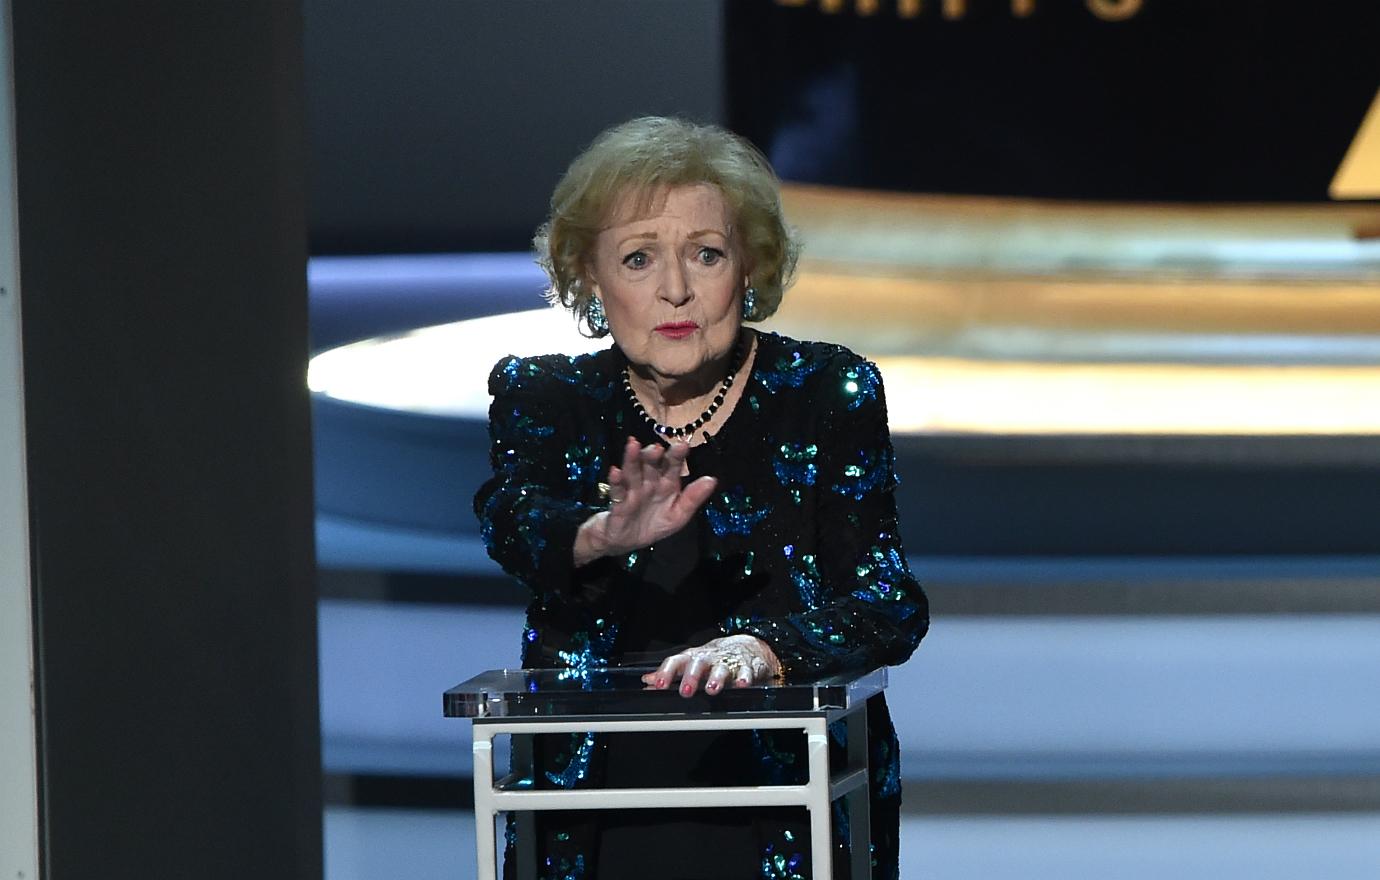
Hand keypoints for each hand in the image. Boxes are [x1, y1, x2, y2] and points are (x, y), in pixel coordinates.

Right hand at [573, 437, 716, 564]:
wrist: (626, 542)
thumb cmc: (653, 524)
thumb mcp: (678, 515)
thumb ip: (693, 499)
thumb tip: (712, 480)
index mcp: (666, 484)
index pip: (672, 466)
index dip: (677, 456)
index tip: (682, 446)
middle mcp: (649, 483)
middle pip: (650, 465)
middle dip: (653, 455)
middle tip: (656, 447)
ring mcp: (632, 491)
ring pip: (632, 472)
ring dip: (632, 460)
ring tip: (633, 446)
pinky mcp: (618, 503)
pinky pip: (617, 491)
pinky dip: (616, 482)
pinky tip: (615, 472)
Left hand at [641, 635, 782, 696]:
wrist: (745, 646)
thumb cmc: (712, 658)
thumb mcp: (689, 663)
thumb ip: (669, 673)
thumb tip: (647, 681)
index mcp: (692, 658)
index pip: (675, 662)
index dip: (666, 673)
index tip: (659, 686)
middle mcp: (708, 659)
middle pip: (698, 664)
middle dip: (691, 677)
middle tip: (685, 691)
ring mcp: (727, 662)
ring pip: (721, 669)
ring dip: (716, 679)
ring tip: (712, 689)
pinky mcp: (746, 668)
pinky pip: (746, 672)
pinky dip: (744, 679)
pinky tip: (741, 685)